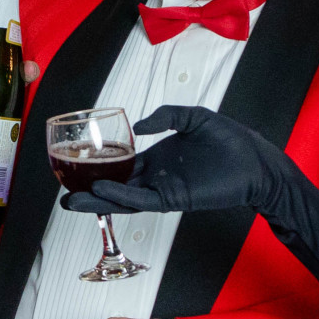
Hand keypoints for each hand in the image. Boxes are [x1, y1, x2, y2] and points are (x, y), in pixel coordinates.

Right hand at [65, 104, 297, 216]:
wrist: (256, 161)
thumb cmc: (230, 140)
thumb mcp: (193, 117)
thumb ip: (166, 116)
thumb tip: (139, 126)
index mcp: (157, 159)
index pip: (122, 167)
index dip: (99, 169)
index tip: (76, 168)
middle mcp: (156, 177)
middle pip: (116, 187)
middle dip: (89, 193)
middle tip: (63, 196)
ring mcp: (164, 189)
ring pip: (123, 199)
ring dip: (98, 201)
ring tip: (71, 202)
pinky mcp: (175, 198)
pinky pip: (143, 201)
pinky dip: (122, 197)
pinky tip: (102, 191)